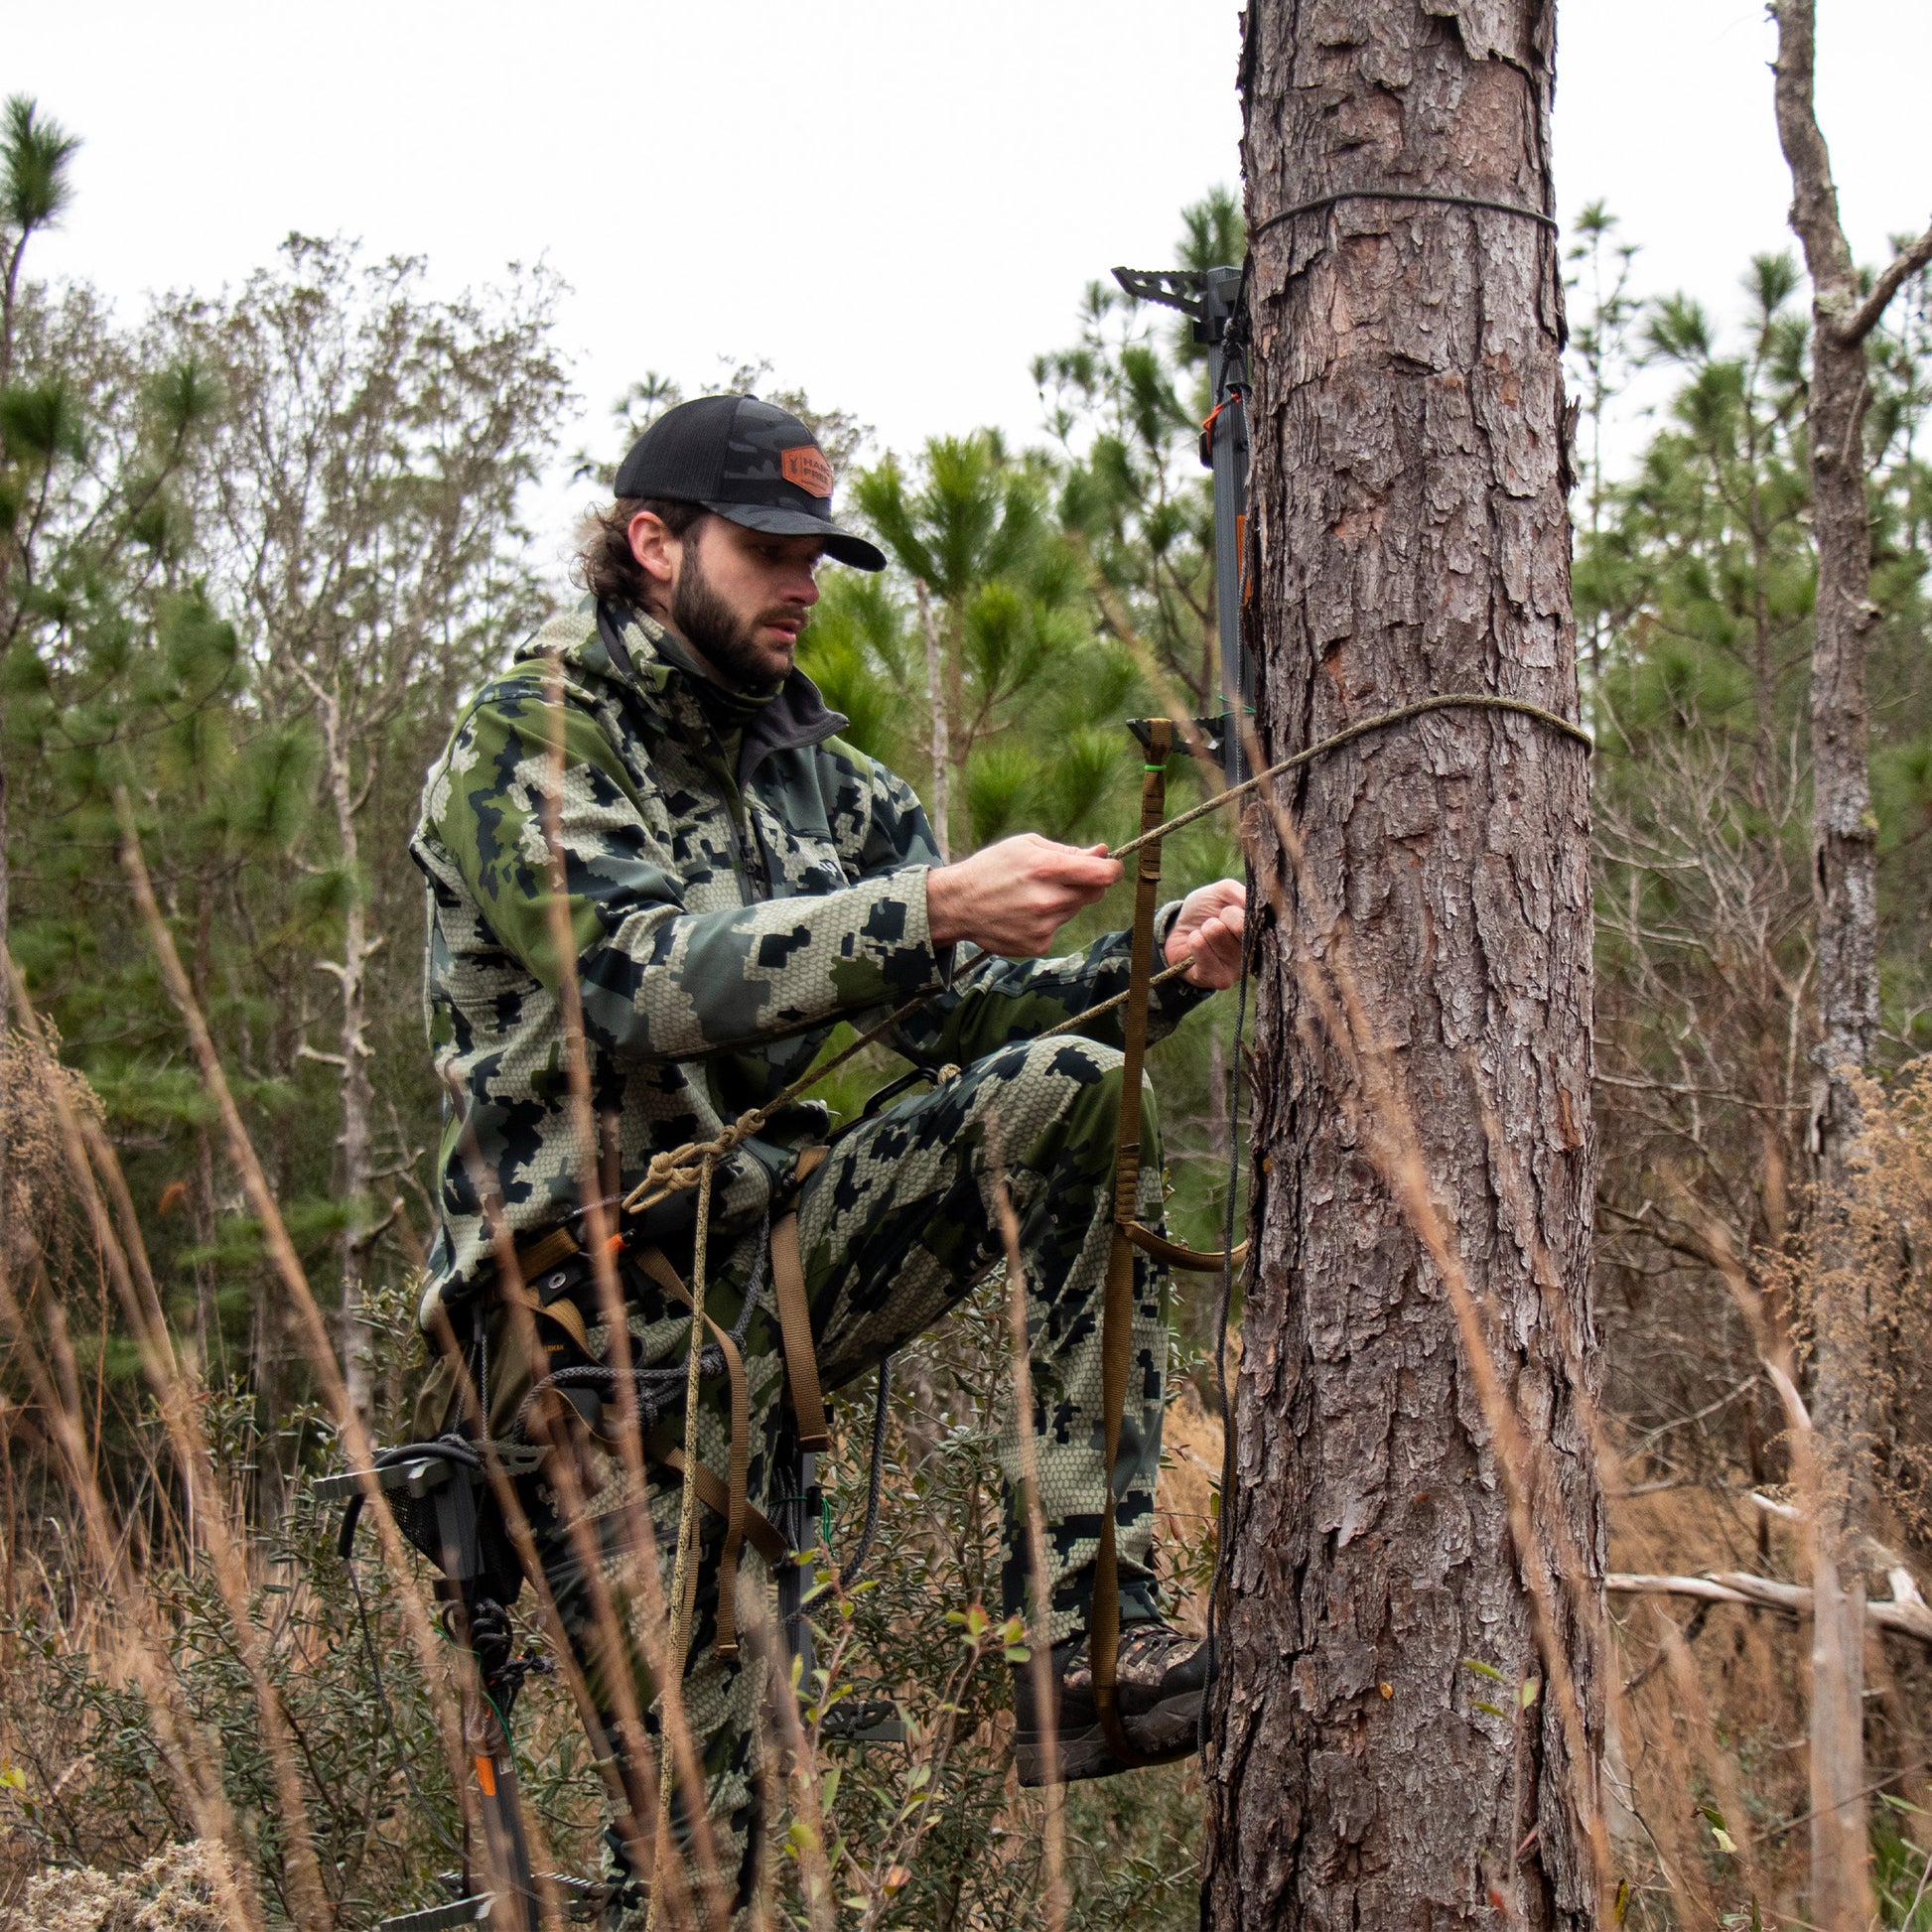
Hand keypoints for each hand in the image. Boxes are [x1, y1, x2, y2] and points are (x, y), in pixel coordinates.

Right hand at [926, 835, 1121, 956]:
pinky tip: (1023, 914)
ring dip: (1062, 902)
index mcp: (1047, 869)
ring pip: (1073, 910)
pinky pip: (1057, 929)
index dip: (1111, 869)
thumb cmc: (992, 868)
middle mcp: (1049, 900)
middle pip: (1094, 893)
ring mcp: (1044, 926)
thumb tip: (1102, 852)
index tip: (1109, 867)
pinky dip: (1047, 921)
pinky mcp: (1038, 945)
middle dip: (1085, 884)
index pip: (1103, 874)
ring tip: (1030, 896)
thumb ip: (1068, 851)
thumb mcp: (1026, 846)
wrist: (957, 904)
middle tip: (1058, 879)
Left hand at [1164, 878, 1246, 987]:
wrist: (1178, 933)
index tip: (1227, 911)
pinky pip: (1199, 946)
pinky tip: (1197, 947)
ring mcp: (1240, 968)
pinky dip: (1193, 939)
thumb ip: (1239, 893)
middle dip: (1220, 917)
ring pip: (1215, 931)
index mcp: (1261, 931)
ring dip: (1204, 929)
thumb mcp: (1222, 892)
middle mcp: (1256, 952)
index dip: (1236, 909)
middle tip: (1216, 924)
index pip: (1257, 916)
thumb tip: (1252, 903)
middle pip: (1239, 924)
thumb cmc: (1205, 911)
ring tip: (1206, 936)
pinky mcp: (1221, 980)